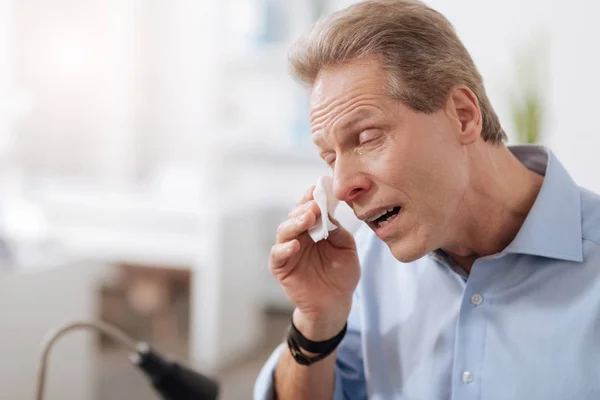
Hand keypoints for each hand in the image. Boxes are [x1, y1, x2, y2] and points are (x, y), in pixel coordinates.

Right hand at [269, 185, 360, 337]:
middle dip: (304, 208)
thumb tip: (328, 213)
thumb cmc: (342, 275)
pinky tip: (295, 245)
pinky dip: (284, 249)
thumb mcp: (346, 249)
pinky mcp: (282, 268)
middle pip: (295, 216)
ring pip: (283, 231)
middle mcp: (299, 236)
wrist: (336, 304)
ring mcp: (289, 252)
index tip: (318, 187)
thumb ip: (337, 231)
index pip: (309, 208)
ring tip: (307, 218)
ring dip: (294, 223)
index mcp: (314, 229)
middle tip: (315, 204)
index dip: (312, 197)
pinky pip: (277, 255)